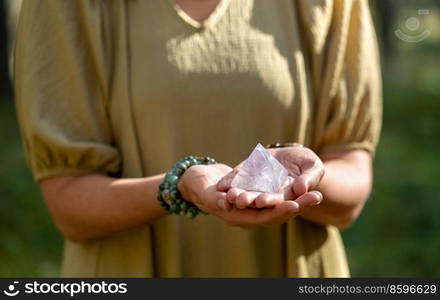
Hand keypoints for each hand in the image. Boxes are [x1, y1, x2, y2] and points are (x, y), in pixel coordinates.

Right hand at [178, 163, 320, 228]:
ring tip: (316, 193)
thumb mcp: (203, 192)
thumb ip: (213, 199)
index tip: (296, 204)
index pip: (263, 217)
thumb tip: (225, 204)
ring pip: (278, 204)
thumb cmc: (196, 186)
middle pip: (276, 212)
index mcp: (236, 217)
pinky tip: (302, 186)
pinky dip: (287, 191)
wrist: (195, 181)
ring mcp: (252, 206)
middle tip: (317, 197)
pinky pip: (273, 194)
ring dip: (297, 199)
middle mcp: (248, 215)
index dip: (279, 211)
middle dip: (296, 205)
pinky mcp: (254, 195)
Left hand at [216, 146, 324, 208]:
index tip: (262, 200)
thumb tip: (302, 189)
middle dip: (250, 199)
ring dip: (236, 194)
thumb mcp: (313, 167)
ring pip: (244, 192)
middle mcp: (268, 193)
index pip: (277, 201)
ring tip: (229, 195)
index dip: (270, 200)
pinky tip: (220, 186)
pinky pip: (236, 179)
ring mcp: (255, 185)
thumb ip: (309, 178)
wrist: (292, 155)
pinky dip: (228, 182)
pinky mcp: (245, 174)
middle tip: (241, 200)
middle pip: (257, 199)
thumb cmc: (306, 163)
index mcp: (286, 195)